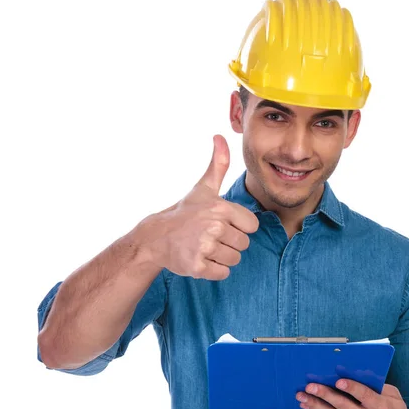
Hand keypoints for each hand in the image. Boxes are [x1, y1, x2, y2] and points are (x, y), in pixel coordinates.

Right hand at [137, 135, 259, 279]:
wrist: (156, 237)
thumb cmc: (185, 212)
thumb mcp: (204, 188)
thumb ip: (218, 164)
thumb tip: (220, 136)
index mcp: (221, 208)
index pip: (252, 226)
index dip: (239, 227)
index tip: (222, 224)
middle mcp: (214, 227)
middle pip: (244, 244)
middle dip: (230, 243)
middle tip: (210, 237)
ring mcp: (205, 247)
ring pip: (234, 260)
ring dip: (222, 257)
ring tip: (204, 247)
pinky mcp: (197, 266)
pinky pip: (222, 273)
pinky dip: (213, 270)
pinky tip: (201, 259)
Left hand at [296, 380, 408, 408]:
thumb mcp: (394, 397)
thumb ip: (377, 386)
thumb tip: (355, 372)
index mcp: (383, 408)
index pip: (365, 396)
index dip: (352, 388)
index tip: (338, 381)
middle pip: (344, 406)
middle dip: (325, 395)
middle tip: (310, 386)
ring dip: (315, 405)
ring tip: (302, 396)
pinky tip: (308, 406)